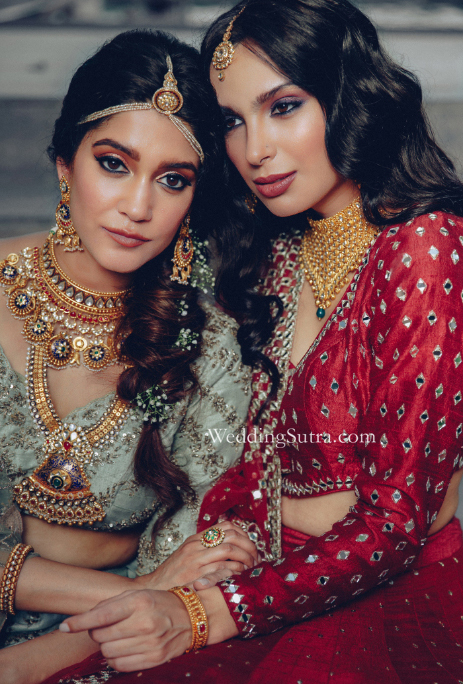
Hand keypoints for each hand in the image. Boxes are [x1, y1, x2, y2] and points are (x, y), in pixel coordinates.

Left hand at [60, 589, 191, 671]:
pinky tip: (124, 649)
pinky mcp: (154, 659)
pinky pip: (119, 665)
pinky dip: (115, 659)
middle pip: (101, 636)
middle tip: (108, 627)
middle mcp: (145, 622)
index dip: (80, 621)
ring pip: (108, 652)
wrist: (192, 618)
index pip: (102, 615)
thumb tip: (82, 619)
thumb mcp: (137, 594)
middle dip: (97, 632)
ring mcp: (150, 642)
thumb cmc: (160, 603)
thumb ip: (111, 604)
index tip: (65, 626)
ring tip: (119, 637)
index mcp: (139, 601)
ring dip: (106, 646)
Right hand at [135, 521, 258, 590]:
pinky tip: (240, 575)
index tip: (250, 544)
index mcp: (195, 539)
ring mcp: (197, 560)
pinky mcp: (198, 576)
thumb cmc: (173, 575)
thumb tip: (226, 543)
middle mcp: (196, 546)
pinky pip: (224, 568)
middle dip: (248, 545)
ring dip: (245, 558)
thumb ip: (204, 548)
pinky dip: (236, 570)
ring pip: (229, 550)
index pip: (225, 526)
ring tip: (250, 566)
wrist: (154, 590)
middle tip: (255, 556)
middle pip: (231, 536)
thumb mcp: (187, 555)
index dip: (243, 533)